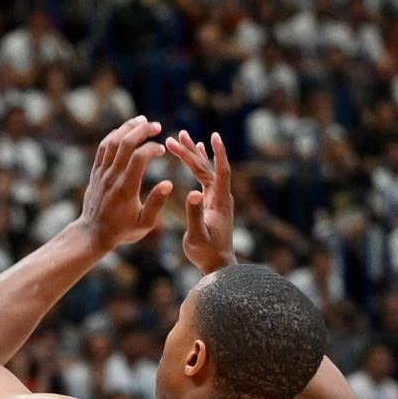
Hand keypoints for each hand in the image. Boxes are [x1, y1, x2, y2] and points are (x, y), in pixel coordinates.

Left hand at [76, 116, 175, 252]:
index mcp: (126, 188)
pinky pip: (103, 148)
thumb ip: (156, 203)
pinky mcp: (95, 172)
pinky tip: (125, 131)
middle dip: (142, 130)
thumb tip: (168, 183)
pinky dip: (114, 135)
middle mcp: (112, 177)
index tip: (162, 149)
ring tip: (142, 121)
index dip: (152, 148)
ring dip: (127, 128)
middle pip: (125, 143)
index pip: (139, 158)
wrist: (92, 233)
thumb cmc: (121, 230)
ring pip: (112, 142)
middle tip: (156, 126)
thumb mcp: (144, 224)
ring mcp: (101, 173)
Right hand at [164, 131, 236, 272]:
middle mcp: (220, 195)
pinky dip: (198, 164)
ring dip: (192, 154)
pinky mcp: (210, 200)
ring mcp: (216, 197)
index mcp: (219, 201)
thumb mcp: (197, 235)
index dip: (218, 154)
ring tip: (181, 137)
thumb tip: (192, 192)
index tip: (214, 135)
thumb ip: (194, 214)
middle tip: (177, 136)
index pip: (220, 172)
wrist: (216, 263)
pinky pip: (204, 177)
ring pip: (204, 170)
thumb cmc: (205, 252)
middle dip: (192, 151)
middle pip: (207, 167)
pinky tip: (196, 152)